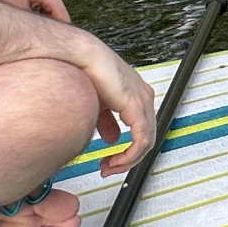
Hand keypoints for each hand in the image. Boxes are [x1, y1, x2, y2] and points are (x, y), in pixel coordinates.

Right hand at [59, 32, 157, 174]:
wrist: (81, 57)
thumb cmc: (86, 72)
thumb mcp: (98, 105)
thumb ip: (107, 123)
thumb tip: (112, 140)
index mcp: (137, 96)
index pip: (141, 131)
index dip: (127, 151)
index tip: (109, 162)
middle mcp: (144, 98)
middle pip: (146, 139)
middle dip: (127, 160)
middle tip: (108, 169)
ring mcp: (143, 101)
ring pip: (146, 143)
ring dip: (127, 161)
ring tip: (108, 167)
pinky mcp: (137, 106)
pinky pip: (142, 140)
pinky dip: (129, 156)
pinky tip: (114, 161)